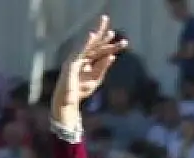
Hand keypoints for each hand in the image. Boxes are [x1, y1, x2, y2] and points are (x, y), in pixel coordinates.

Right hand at [54, 16, 125, 130]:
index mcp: (90, 62)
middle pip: (95, 44)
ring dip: (98, 37)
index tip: (124, 43)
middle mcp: (83, 58)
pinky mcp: (72, 63)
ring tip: (108, 30)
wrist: (68, 100)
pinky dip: (86, 43)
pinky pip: (80, 51)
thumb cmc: (81, 90)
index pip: (102, 52)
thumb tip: (112, 56)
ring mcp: (77, 59)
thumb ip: (103, 67)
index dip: (113, 47)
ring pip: (90, 46)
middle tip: (109, 22)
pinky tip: (92, 36)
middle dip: (103, 34)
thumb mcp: (96, 78)